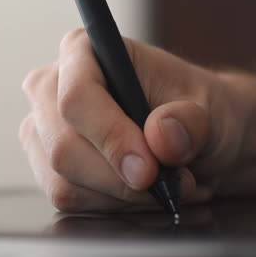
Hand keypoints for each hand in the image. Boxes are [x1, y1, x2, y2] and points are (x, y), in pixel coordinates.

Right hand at [18, 29, 252, 211]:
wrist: (202, 139)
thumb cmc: (200, 111)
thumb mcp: (212, 109)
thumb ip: (190, 121)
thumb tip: (162, 135)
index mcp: (84, 50)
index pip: (77, 97)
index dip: (110, 136)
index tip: (148, 169)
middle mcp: (51, 86)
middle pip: (64, 148)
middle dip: (121, 179)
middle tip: (173, 184)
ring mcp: (43, 129)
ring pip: (65, 182)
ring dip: (123, 196)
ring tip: (168, 185)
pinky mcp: (46, 167)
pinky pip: (70, 201)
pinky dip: (114, 206)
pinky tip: (145, 193)